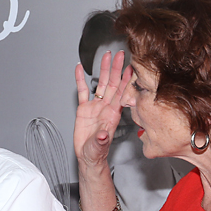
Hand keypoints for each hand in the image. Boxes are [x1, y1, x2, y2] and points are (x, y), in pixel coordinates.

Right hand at [74, 50, 131, 168]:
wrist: (88, 156)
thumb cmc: (97, 152)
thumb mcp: (99, 147)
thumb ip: (101, 141)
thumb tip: (102, 135)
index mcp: (113, 115)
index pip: (121, 93)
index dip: (125, 80)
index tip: (130, 67)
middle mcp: (106, 108)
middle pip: (112, 83)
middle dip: (116, 68)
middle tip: (119, 54)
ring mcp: (95, 107)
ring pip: (100, 84)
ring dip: (103, 70)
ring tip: (105, 56)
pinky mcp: (84, 109)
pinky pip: (83, 91)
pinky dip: (81, 79)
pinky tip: (80, 69)